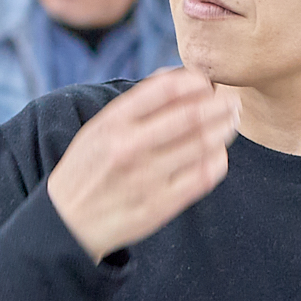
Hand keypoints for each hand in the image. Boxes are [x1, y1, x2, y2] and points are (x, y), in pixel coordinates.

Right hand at [43, 69, 238, 261]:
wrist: (68, 223)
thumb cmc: (89, 169)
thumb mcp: (99, 128)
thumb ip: (137, 104)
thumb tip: (180, 76)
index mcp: (113, 123)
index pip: (166, 88)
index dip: (196, 81)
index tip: (207, 83)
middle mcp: (130, 147)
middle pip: (192, 115)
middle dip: (220, 104)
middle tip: (232, 101)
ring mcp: (146, 178)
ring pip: (204, 144)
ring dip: (225, 128)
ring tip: (231, 121)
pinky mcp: (160, 205)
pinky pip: (203, 176)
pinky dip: (218, 159)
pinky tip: (218, 152)